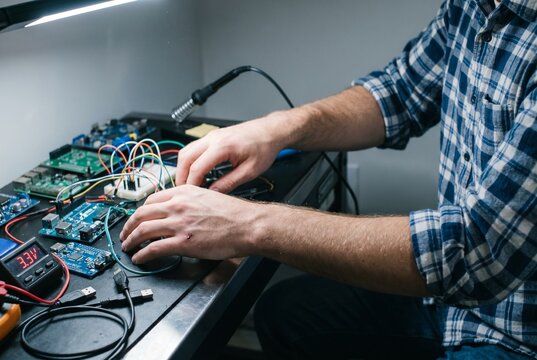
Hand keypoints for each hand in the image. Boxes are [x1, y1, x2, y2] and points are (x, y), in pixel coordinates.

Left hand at [119, 185, 259, 263]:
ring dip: (131, 240)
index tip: (138, 218)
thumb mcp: (208, 196)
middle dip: (129, 226)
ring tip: (127, 247)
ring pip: (143, 230)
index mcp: (184, 192)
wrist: (247, 225)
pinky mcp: (182, 242)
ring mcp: (179, 224)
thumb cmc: (234, 213)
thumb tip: (179, 210)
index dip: (140, 211)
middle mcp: (177, 205)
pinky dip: (142, 254)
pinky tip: (140, 258)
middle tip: (125, 234)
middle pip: (142, 214)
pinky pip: (154, 249)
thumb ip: (190, 201)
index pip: (151, 200)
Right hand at [176, 115, 285, 192]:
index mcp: (223, 146)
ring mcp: (212, 135)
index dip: (192, 184)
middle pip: (185, 157)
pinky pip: (194, 148)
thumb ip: (229, 183)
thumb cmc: (264, 147)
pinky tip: (198, 172)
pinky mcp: (213, 136)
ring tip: (190, 183)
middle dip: (182, 176)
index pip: (197, 167)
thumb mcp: (249, 171)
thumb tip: (213, 193)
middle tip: (185, 191)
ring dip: (184, 167)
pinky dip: (190, 161)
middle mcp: (214, 138)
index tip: (192, 195)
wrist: (271, 131)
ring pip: (186, 150)